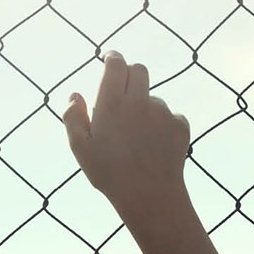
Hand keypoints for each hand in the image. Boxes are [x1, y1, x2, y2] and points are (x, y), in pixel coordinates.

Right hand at [62, 51, 189, 211]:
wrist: (149, 195)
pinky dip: (160, 124)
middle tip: (121, 92)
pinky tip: (151, 145)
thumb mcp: (80, 148)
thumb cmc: (109, 172)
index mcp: (112, 104)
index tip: (110, 58)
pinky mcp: (179, 124)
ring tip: (135, 137)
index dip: (113, 57)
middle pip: (139, 70)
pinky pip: (169, 115)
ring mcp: (162, 112)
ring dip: (144, 106)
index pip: (116, 65)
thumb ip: (73, 117)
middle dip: (129, 74)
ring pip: (153, 97)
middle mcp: (139, 102)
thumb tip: (75, 95)